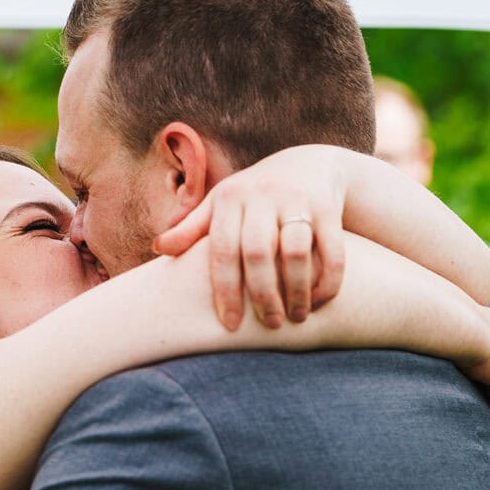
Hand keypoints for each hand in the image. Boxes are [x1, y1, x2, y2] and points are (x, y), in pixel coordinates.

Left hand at [153, 146, 348, 331]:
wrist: (309, 164)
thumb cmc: (254, 195)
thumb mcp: (222, 204)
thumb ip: (193, 227)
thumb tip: (158, 248)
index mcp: (230, 198)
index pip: (222, 250)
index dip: (225, 290)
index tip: (229, 324)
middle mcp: (263, 196)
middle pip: (259, 253)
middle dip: (262, 295)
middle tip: (268, 324)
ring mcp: (297, 200)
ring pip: (296, 253)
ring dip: (296, 291)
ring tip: (296, 318)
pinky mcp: (328, 207)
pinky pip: (331, 252)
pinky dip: (327, 282)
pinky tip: (317, 302)